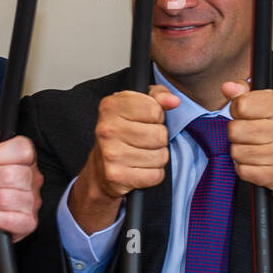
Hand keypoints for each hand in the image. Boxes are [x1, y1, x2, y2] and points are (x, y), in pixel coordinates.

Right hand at [70, 85, 179, 233]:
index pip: (155, 109)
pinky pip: (155, 175)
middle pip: (160, 134)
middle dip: (159, 139)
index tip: (145, 121)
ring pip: (160, 156)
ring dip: (156, 158)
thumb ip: (157, 96)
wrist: (99, 169)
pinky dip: (152, 174)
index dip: (157, 116)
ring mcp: (110, 154)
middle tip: (143, 141)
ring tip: (141, 155)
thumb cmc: (122, 134)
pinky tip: (139, 169)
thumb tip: (173, 101)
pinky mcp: (116, 175)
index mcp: (110, 107)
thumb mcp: (137, 106)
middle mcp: (107, 129)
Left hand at [222, 80, 272, 203]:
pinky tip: (258, 164)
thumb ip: (243, 94)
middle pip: (234, 130)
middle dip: (236, 134)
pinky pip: (242, 170)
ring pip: (236, 152)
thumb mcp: (263, 106)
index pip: (241, 105)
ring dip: (239, 153)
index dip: (237, 111)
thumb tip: (227, 86)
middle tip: (251, 136)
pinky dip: (244, 168)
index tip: (247, 116)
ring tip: (255, 149)